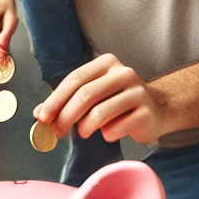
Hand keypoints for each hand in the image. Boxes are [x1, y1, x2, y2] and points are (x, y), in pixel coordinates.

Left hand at [34, 54, 169, 144]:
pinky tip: (110, 132)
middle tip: (56, 132)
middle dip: (66, 116)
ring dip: (85, 127)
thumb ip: (67, 101)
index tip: (42, 117)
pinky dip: (107, 134)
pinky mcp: (146, 113)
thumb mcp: (93, 96)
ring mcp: (137, 92)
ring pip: (100, 113)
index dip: (56, 99)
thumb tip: (39, 114)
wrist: (158, 109)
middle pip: (86, 95)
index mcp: (107, 63)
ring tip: (84, 132)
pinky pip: (116, 129)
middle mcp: (123, 73)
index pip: (75, 78)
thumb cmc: (118, 102)